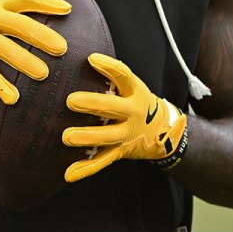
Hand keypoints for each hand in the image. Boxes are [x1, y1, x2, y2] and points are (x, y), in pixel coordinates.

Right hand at [0, 0, 68, 104]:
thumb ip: (13, 16)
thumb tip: (47, 26)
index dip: (47, 3)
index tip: (67, 9)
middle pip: (18, 24)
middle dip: (42, 36)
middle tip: (62, 48)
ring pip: (4, 48)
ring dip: (25, 61)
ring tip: (43, 74)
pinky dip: (0, 86)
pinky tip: (13, 98)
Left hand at [61, 53, 187, 182]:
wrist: (165, 131)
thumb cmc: (138, 102)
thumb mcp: (133, 87)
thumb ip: (112, 77)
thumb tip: (82, 57)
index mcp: (135, 92)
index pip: (123, 75)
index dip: (109, 66)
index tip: (91, 59)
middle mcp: (133, 113)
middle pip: (112, 108)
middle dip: (92, 104)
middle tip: (71, 101)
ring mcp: (127, 134)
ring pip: (106, 136)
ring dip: (86, 137)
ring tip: (67, 137)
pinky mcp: (121, 151)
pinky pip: (102, 161)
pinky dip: (86, 168)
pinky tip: (69, 173)